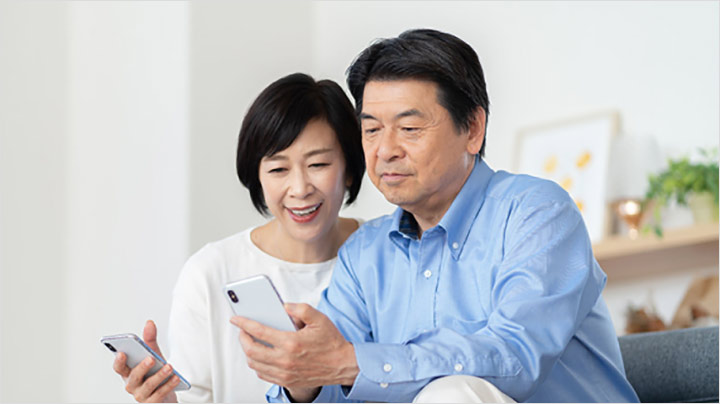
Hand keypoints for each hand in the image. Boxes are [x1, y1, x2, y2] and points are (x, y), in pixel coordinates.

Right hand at [112, 320, 178, 402]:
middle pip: (134, 377)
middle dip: (142, 367)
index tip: (122, 352)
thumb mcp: (153, 354)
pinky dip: (168, 385)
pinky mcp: (152, 403)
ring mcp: (141, 395)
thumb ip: (150, 340)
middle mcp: (132, 385)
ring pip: (148, 386)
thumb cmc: (155, 372)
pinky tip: (176, 378)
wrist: (166, 392)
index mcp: (128, 372)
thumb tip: (149, 323)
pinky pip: (160, 394)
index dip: (118, 361)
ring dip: (159, 376)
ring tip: (169, 367)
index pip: (119, 368)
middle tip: (151, 358)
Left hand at [231, 303, 358, 401]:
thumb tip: (284, 306)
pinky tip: (260, 356)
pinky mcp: (287, 381)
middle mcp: (285, 360)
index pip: (259, 332)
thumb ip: (301, 308)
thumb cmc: (331, 342)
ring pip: (255, 364)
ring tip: (250, 342)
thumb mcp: (319, 319)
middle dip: (242, 339)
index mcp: (291, 342)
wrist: (342, 365)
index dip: (244, 324)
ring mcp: (285, 373)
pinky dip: (257, 365)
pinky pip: (263, 374)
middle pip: (251, 350)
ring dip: (248, 352)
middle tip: (242, 331)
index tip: (236, 319)